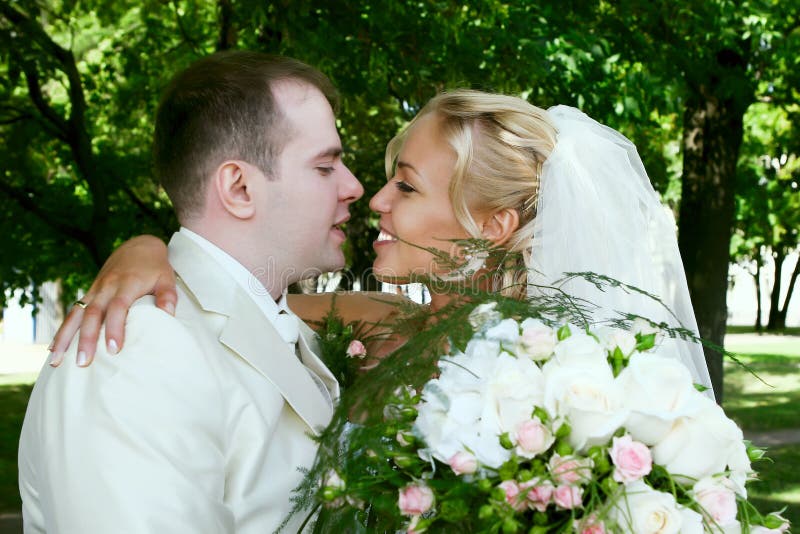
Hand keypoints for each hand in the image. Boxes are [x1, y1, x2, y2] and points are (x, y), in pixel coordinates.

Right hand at [49, 235, 176, 366]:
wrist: (138, 247)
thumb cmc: (155, 267)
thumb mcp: (167, 278)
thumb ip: (168, 296)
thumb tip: (169, 314)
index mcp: (127, 284)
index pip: (118, 307)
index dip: (115, 328)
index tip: (114, 349)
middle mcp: (106, 287)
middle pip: (92, 313)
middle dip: (86, 339)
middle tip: (84, 362)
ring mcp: (95, 290)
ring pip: (76, 314)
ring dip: (66, 338)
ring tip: (57, 361)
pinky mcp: (89, 293)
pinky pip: (72, 313)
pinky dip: (63, 331)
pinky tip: (54, 349)